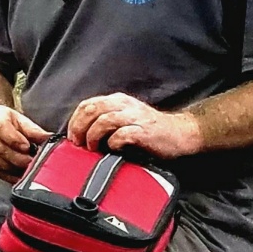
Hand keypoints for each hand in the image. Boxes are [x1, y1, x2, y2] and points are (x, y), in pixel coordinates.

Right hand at [0, 103, 49, 180]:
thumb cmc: (10, 124)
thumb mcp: (22, 121)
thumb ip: (34, 130)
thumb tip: (48, 138)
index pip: (0, 127)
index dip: (14, 139)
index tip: (28, 147)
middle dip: (16, 158)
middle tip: (31, 163)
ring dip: (11, 168)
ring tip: (25, 170)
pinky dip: (4, 175)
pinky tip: (16, 176)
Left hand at [67, 91, 202, 157]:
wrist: (180, 133)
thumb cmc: (149, 131)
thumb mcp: (125, 119)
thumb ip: (106, 121)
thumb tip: (81, 136)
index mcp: (118, 101)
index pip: (88, 104)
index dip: (75, 121)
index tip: (72, 137)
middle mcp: (125, 105)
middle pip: (92, 110)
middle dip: (80, 128)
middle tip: (78, 144)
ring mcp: (135, 117)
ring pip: (104, 120)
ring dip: (93, 136)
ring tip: (93, 149)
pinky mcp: (144, 131)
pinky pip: (121, 135)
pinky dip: (113, 143)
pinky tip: (113, 150)